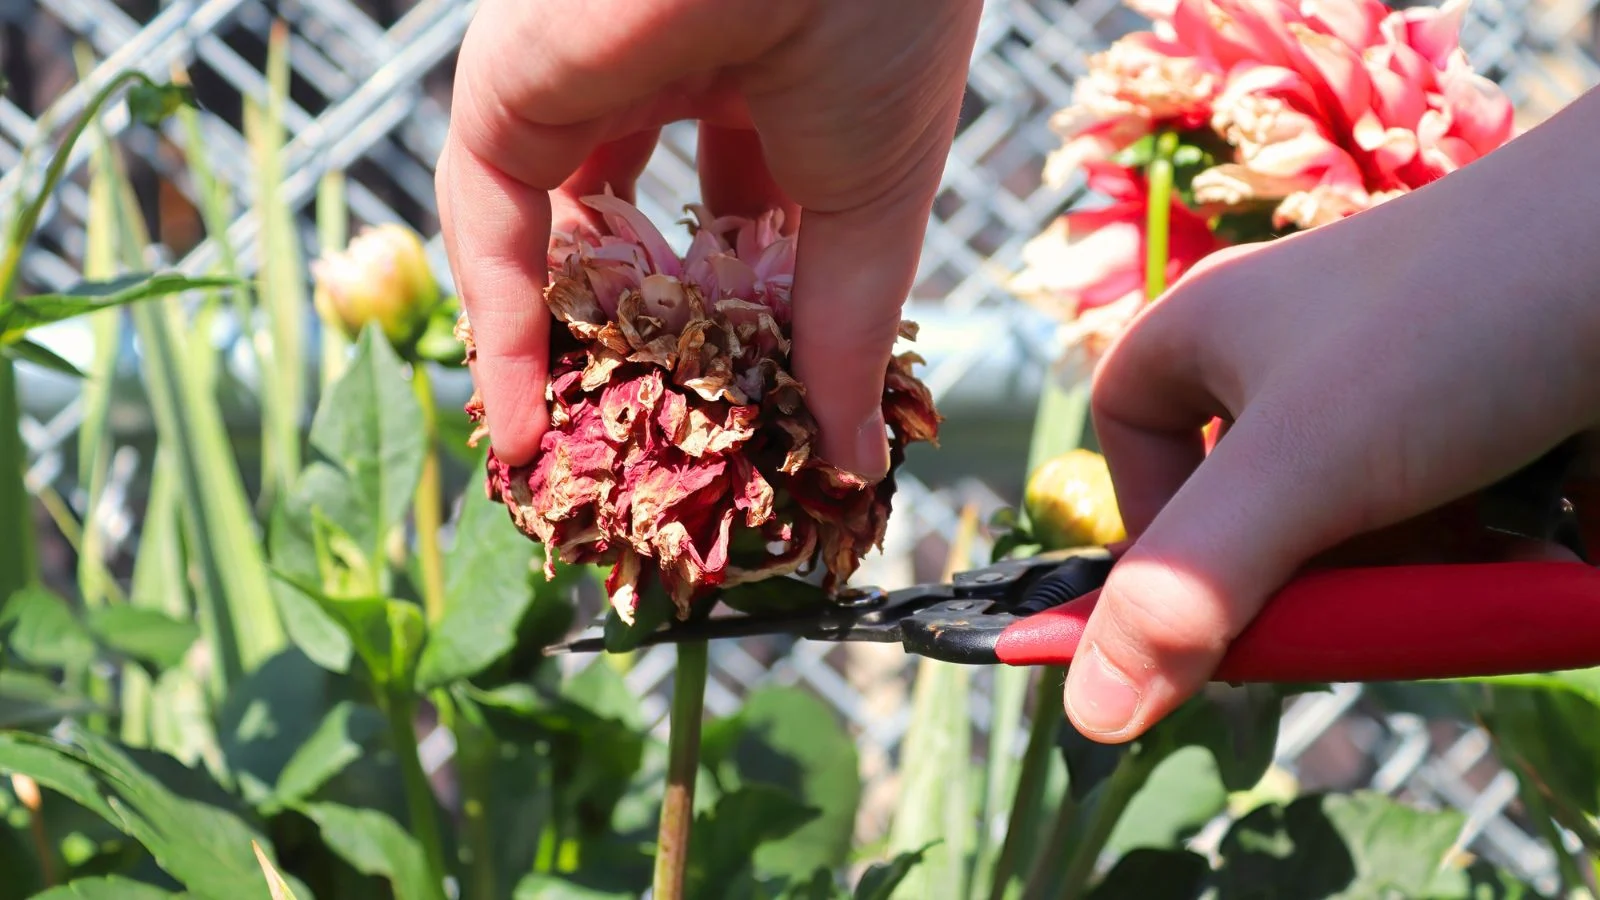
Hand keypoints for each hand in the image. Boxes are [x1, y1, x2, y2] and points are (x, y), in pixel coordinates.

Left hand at [435, 0, 982, 478]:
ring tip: (571, 464)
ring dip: (557, 352)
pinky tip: (517, 425)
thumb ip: (844, 334)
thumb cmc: (884, 23)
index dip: (739, 321)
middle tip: (645, 451)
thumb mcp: (873, 203)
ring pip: (547, 234)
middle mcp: (663, 72)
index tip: (745, 415)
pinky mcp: (510, 83)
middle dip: (641, 345)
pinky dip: (497, 328)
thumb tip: (857, 458)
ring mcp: (581, 75)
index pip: (734, 221)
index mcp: (764, 81)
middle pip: (630, 234)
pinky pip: (486, 222)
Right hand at [1067, 86, 1599, 742]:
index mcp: (1214, 331)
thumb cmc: (1457, 327)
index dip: (1151, 524)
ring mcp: (1402, 386)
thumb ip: (1189, 592)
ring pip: (1362, 529)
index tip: (1204, 605)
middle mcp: (1297, 355)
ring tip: (1481, 569)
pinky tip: (1538, 556)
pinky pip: (1452, 519)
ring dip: (1416, 579)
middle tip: (1363, 617)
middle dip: (1314, 576)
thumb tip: (1088, 712)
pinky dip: (1482, 560)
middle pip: (1252, 508)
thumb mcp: (1302, 467)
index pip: (1131, 429)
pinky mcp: (1493, 419)